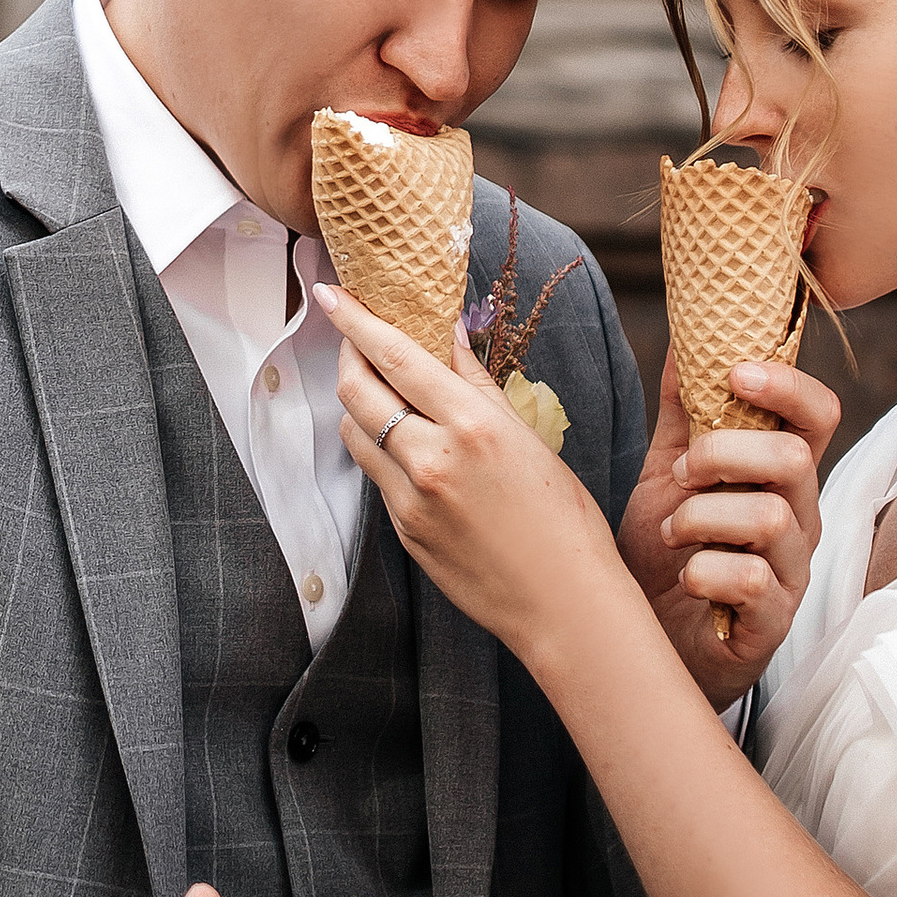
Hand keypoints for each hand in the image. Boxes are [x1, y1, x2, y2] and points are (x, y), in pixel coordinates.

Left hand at [322, 283, 625, 666]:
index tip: (331, 293)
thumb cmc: (563, 519)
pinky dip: (383, 449)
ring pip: (355, 433)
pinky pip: (376, 476)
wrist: (564, 604)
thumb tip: (447, 336)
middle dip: (347, 355)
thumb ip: (478, 386)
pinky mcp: (403, 532)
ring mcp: (410, 500)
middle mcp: (431, 459)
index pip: (395, 357)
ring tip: (385, 390)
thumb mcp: (527, 438)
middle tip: (355, 337)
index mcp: (472, 426)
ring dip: (360, 404)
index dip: (354, 320)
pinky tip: (410, 445)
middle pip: (356, 391)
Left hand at [616, 350, 837, 695]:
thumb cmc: (670, 550)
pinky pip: (754, 580)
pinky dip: (704, 571)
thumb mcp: (667, 471)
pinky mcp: (773, 620)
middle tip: (680, 475)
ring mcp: (792, 570)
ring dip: (702, 517)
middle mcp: (800, 516)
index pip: (817, 415)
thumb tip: (685, 336)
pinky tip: (686, 578)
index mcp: (781, 473)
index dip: (787, 384)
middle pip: (793, 459)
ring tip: (672, 533)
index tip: (735, 373)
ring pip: (770, 517)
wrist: (650, 640)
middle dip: (722, 454)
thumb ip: (682, 410)